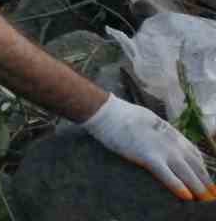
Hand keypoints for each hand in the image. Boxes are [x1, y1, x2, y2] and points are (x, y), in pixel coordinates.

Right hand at [83, 95, 215, 200]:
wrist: (107, 111)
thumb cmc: (122, 114)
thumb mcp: (149, 120)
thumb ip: (160, 132)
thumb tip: (164, 143)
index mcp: (171, 132)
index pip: (194, 153)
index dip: (202, 168)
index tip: (207, 180)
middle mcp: (171, 141)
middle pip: (195, 165)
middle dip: (206, 182)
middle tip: (212, 195)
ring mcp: (161, 149)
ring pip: (187, 173)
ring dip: (199, 188)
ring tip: (206, 200)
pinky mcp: (149, 157)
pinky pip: (168, 175)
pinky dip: (179, 186)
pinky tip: (187, 197)